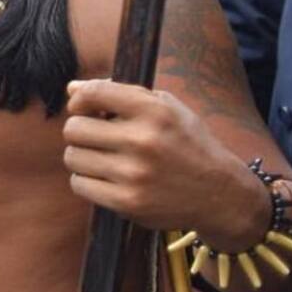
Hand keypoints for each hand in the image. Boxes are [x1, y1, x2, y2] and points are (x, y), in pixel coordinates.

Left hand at [63, 79, 269, 250]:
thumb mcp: (166, 108)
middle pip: (74, 129)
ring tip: (103, 158)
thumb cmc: (186, 145)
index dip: (80, 100)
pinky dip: (86, 181)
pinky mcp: (127, 202)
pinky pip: (79, 184)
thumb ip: (119, 93)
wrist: (221, 195)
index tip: (83, 108)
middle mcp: (144, 140)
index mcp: (155, 111)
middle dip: (80, 131)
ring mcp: (134, 174)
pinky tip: (105, 178)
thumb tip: (71, 89)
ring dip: (82, 157)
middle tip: (95, 137)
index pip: (94, 93)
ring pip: (72, 157)